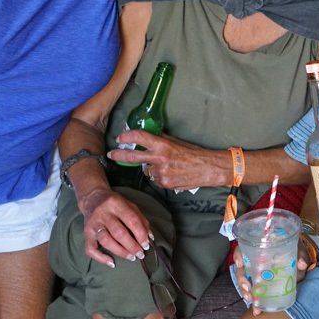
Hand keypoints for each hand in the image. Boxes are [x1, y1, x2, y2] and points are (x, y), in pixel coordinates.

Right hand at [77, 186, 152, 267]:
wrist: (92, 198)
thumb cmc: (114, 203)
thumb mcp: (129, 205)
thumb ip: (140, 219)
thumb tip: (150, 238)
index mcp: (116, 203)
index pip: (131, 220)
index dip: (141, 234)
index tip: (146, 245)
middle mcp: (103, 213)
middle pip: (119, 232)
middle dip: (132, 246)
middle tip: (140, 254)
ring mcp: (93, 223)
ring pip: (106, 241)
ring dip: (121, 252)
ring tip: (131, 257)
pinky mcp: (86, 233)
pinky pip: (90, 249)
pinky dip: (101, 258)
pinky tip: (112, 262)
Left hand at [107, 131, 224, 189]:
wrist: (207, 168)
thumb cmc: (193, 153)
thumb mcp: (176, 142)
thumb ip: (160, 139)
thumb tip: (148, 134)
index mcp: (163, 144)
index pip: (139, 137)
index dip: (127, 136)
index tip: (120, 137)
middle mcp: (160, 158)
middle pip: (133, 156)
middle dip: (119, 155)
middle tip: (111, 154)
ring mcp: (161, 172)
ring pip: (146, 170)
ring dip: (150, 168)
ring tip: (166, 166)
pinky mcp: (165, 184)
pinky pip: (155, 180)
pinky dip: (159, 177)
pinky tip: (170, 173)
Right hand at [231, 241, 311, 315]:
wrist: (298, 261)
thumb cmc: (294, 252)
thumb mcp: (298, 251)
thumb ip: (301, 255)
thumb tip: (301, 264)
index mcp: (260, 248)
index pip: (243, 248)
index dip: (238, 255)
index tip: (240, 264)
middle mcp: (254, 260)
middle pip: (241, 268)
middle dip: (241, 279)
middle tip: (247, 287)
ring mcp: (256, 273)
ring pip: (244, 280)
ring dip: (245, 291)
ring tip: (251, 299)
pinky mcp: (260, 284)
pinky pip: (252, 291)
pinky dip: (254, 299)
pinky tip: (256, 307)